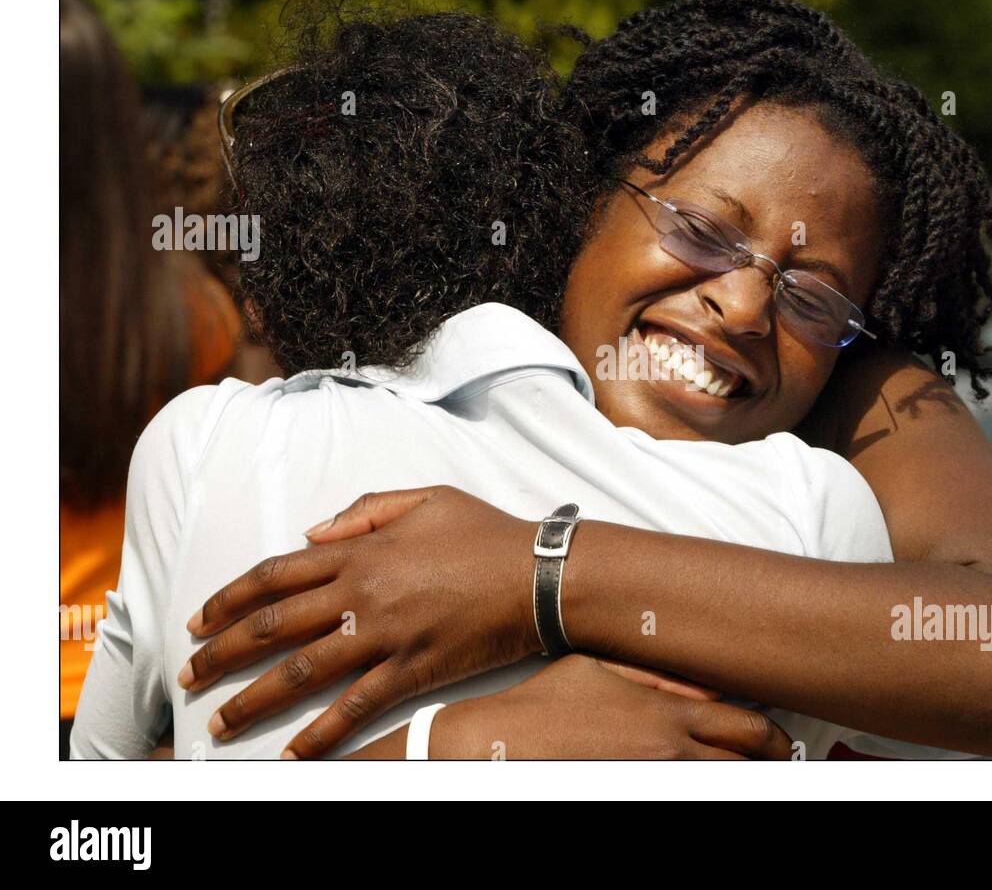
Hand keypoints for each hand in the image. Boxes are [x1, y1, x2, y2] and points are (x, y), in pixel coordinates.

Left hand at [179, 486, 541, 757]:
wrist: (540, 574)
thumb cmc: (486, 532)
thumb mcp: (426, 498)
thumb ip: (365, 509)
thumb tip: (311, 533)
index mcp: (361, 550)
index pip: (275, 575)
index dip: (229, 598)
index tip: (199, 620)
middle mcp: (362, 592)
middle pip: (273, 625)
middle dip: (222, 652)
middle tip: (192, 675)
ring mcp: (385, 634)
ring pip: (301, 671)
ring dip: (253, 698)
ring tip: (221, 720)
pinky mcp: (413, 670)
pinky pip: (356, 707)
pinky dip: (321, 734)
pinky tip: (293, 753)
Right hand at [348, 654, 793, 759]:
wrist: (495, 743)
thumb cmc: (543, 703)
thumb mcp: (600, 669)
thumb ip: (658, 677)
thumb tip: (703, 684)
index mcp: (668, 714)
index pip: (749, 728)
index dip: (774, 738)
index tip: (779, 741)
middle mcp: (672, 752)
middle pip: (749, 764)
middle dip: (771, 764)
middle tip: (781, 765)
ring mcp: (655, 780)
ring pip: (726, 787)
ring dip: (742, 780)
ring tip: (751, 777)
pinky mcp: (633, 797)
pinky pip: (687, 799)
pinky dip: (703, 791)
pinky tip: (701, 785)